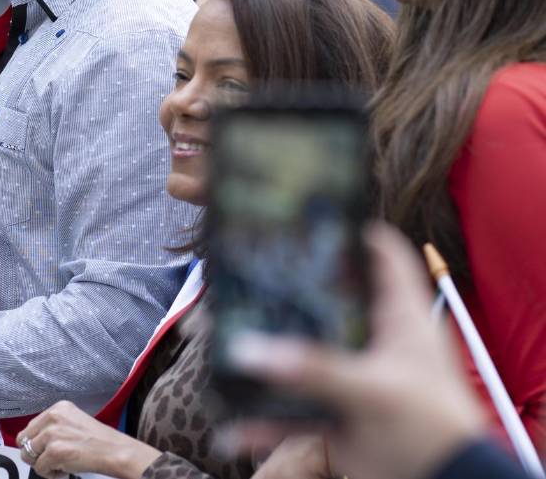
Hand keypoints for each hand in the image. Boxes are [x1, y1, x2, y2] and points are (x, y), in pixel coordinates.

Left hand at [17, 400, 160, 478]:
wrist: (115, 451)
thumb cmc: (98, 441)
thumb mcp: (74, 421)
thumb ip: (54, 425)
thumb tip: (35, 439)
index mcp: (57, 408)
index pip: (30, 427)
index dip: (37, 442)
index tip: (47, 449)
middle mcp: (52, 417)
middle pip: (24, 440)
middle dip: (35, 453)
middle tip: (51, 460)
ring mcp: (52, 434)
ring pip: (28, 455)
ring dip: (42, 464)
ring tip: (59, 465)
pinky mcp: (54, 451)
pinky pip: (39, 468)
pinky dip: (49, 474)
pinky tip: (64, 470)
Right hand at [224, 223, 485, 478]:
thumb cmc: (432, 431)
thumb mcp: (375, 391)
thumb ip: (313, 369)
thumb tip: (249, 350)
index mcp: (399, 318)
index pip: (383, 255)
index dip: (354, 230)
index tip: (310, 216)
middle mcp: (373, 340)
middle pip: (323, 300)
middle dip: (280, 290)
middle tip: (240, 271)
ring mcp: (352, 376)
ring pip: (295, 354)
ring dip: (256, 353)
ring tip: (215, 336)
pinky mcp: (337, 413)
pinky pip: (289, 410)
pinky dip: (261, 418)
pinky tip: (232, 425)